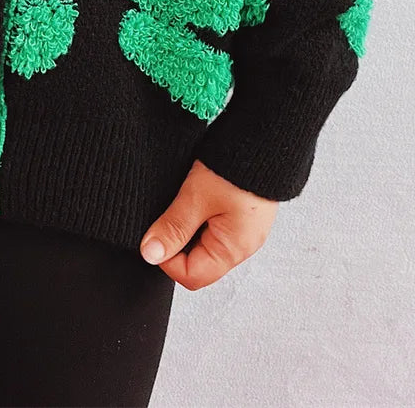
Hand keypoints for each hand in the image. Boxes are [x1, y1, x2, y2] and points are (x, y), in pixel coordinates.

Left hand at [139, 159, 278, 288]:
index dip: (167, 260)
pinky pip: (215, 227)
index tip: (155, 235)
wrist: (264, 138)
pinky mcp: (243, 214)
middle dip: (178, 244)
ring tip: (184, 202)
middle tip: (168, 215)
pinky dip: (200, 217)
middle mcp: (243, 246)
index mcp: (234, 249)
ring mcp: (245, 230)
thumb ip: (173, 228)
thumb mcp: (196, 197)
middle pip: (199, 264)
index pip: (192, 277)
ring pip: (205, 244)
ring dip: (188, 229)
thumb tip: (150, 254)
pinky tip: (196, 197)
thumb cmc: (235, 167)